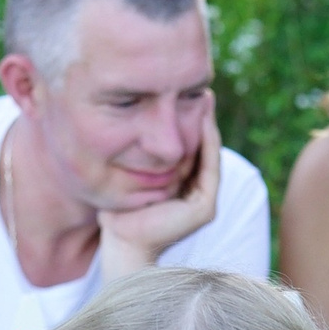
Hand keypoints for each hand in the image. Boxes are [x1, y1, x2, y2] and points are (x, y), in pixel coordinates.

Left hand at [95, 104, 222, 274]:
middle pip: (203, 148)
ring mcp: (204, 202)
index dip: (191, 121)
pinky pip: (210, 167)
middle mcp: (197, 194)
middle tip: (200, 88)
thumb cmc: (118, 211)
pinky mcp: (204, 207)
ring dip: (210, 126)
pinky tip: (203, 121)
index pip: (191, 148)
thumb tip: (127, 120)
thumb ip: (137, 155)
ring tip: (205, 97)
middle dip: (203, 118)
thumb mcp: (129, 174)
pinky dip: (208, 143)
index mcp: (182, 187)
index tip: (184, 94)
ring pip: (210, 154)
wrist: (120, 241)